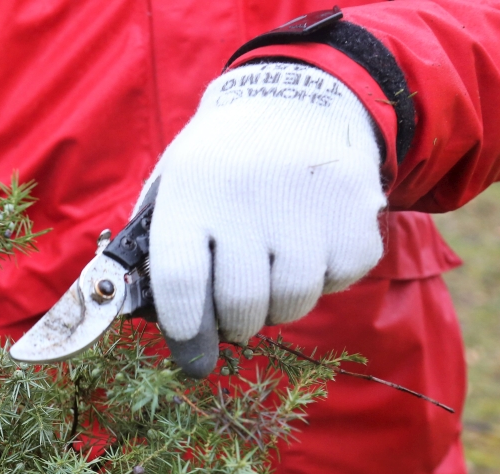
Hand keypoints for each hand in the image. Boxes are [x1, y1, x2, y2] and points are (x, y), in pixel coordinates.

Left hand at [141, 61, 386, 343]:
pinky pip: (338, 280)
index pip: (180, 282)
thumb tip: (142, 320)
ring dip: (280, 305)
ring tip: (272, 273)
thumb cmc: (223, 161)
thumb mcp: (176, 182)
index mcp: (191, 190)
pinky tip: (312, 243)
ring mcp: (308, 205)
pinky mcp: (357, 212)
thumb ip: (159, 248)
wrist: (298, 96)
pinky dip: (325, 277)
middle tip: (236, 314)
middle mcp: (248, 197)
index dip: (184, 329)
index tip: (191, 351)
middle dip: (235, 324)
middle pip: (240, 303)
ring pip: (292, 301)